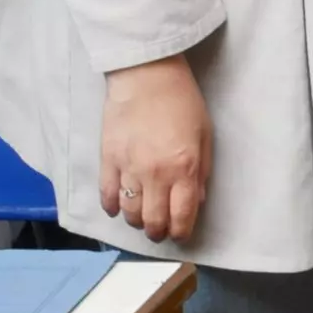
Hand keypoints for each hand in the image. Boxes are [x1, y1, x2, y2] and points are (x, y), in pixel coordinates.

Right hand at [99, 57, 211, 243]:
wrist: (146, 77)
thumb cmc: (182, 102)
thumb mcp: (205, 134)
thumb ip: (202, 171)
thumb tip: (197, 200)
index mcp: (184, 167)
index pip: (181, 215)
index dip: (181, 232)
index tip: (181, 235)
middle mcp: (155, 174)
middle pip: (153, 220)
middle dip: (159, 232)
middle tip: (161, 231)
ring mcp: (128, 168)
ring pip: (129, 213)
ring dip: (137, 222)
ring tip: (143, 219)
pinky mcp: (107, 160)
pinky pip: (107, 195)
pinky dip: (112, 207)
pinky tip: (117, 208)